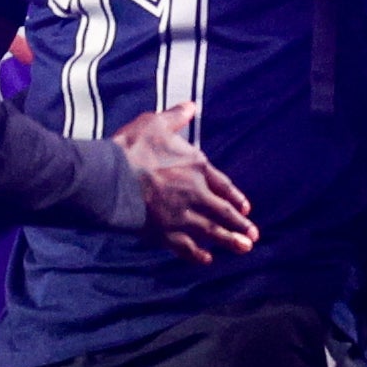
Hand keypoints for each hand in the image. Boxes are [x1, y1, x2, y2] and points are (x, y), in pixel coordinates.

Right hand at [107, 101, 256, 262]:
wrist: (112, 178)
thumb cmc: (132, 148)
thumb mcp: (156, 123)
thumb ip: (176, 117)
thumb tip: (191, 105)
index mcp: (196, 167)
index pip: (222, 185)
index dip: (235, 197)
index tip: (246, 208)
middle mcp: (195, 194)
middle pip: (223, 212)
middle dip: (240, 225)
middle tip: (254, 236)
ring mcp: (182, 216)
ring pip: (212, 231)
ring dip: (229, 241)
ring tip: (245, 249)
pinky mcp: (166, 233)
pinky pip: (187, 248)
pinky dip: (198, 255)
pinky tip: (207, 260)